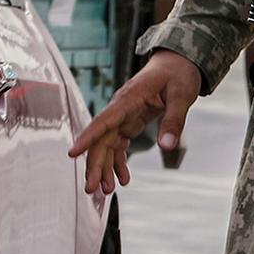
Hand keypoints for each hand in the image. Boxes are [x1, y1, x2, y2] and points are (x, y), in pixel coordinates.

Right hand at [66, 50, 200, 194]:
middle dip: (94, 164)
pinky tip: (122, 179)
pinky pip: (118, 145)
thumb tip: (167, 146)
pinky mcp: (129, 122)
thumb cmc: (178, 74)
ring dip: (104, 167)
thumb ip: (174, 120)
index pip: (103, 120)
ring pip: (106, 145)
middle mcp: (120, 109)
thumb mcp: (181, 95)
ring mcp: (123, 116)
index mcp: (129, 99)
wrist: (177, 62)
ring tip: (106, 191)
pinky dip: (118, 162)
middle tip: (91, 189)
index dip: (87, 137)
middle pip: (101, 139)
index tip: (72, 153)